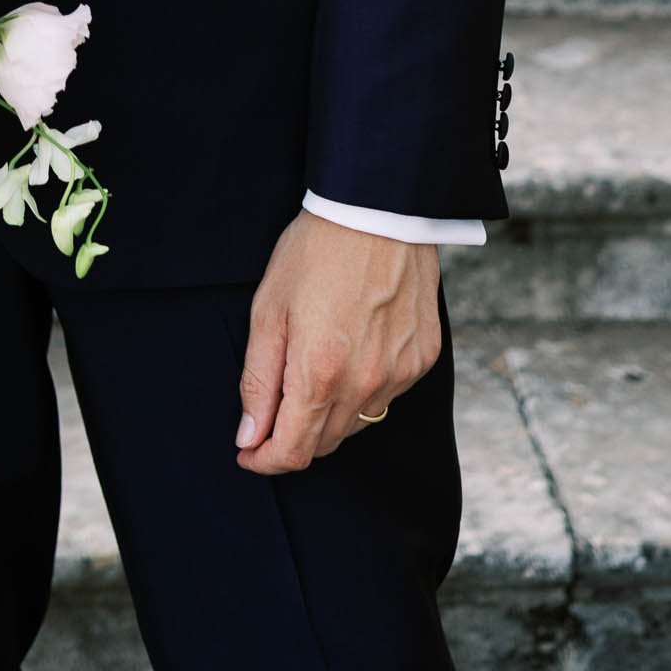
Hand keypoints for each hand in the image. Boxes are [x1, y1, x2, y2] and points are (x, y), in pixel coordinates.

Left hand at [235, 210, 440, 473]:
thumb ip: (258, 381)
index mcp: (319, 374)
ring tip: (310, 371)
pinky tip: (349, 353)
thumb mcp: (268, 310)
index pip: (293, 451)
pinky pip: (386, 395)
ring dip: (328, 415)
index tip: (248, 452)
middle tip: (271, 412)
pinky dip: (362, 389)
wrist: (377, 211)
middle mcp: (364, 384)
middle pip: (325, 443)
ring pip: (357, 424)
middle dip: (293, 437)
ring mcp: (399, 375)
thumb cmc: (315, 252)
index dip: (265, 460)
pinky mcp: (422, 360)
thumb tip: (249, 436)